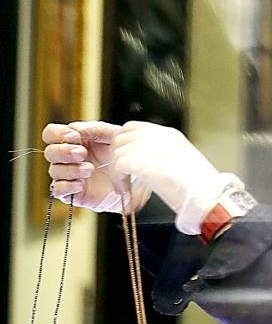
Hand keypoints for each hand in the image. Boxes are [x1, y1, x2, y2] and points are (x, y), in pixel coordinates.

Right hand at [43, 120, 149, 213]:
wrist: (138, 183)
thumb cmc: (126, 158)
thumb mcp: (116, 137)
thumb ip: (96, 129)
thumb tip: (76, 128)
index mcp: (76, 142)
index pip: (52, 134)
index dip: (58, 134)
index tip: (76, 137)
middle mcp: (69, 159)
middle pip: (50, 152)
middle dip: (64, 152)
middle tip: (82, 153)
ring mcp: (69, 176)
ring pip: (54, 171)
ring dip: (70, 169)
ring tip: (90, 170)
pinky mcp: (72, 194)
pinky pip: (57, 190)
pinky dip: (67, 186)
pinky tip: (82, 184)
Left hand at [111, 121, 236, 233]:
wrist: (207, 196)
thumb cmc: (198, 186)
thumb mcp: (179, 161)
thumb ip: (161, 156)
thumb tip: (145, 162)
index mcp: (168, 135)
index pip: (133, 128)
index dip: (124, 145)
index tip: (125, 162)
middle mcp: (158, 136)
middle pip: (121, 137)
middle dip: (116, 156)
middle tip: (121, 176)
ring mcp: (151, 147)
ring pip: (117, 151)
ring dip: (116, 170)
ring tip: (124, 186)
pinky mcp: (143, 162)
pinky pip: (118, 165)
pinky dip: (118, 179)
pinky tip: (125, 190)